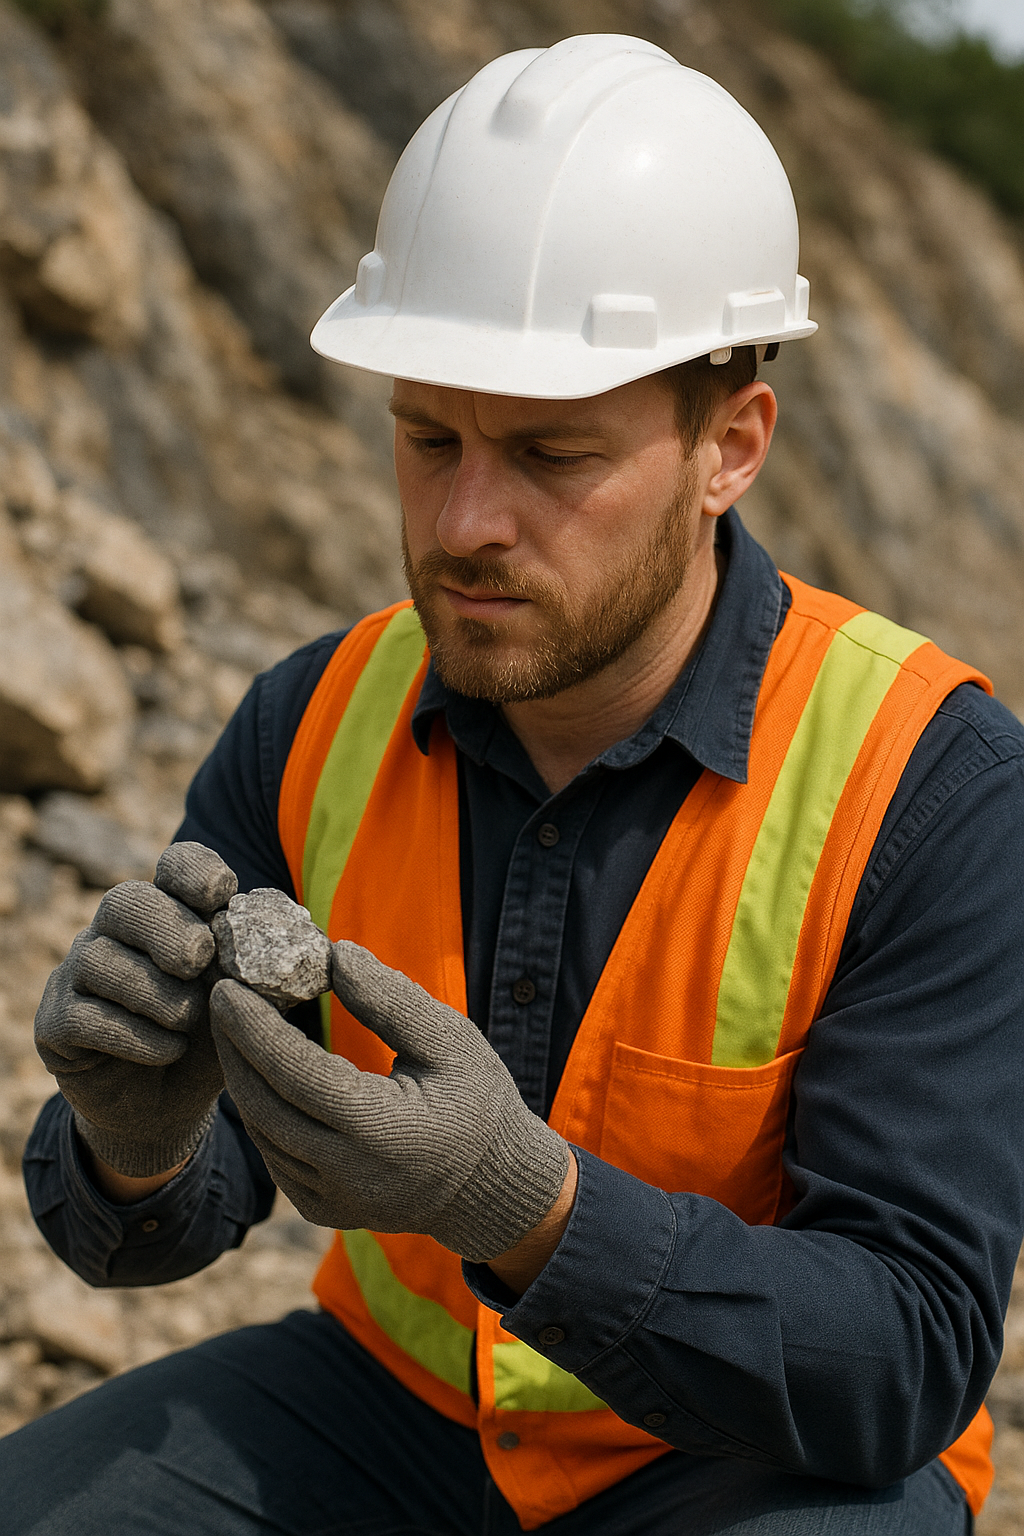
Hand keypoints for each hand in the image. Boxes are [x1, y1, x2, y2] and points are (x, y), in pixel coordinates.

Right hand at [34, 842, 236, 1177]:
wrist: (166, 1107)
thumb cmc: (212, 1038)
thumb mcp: (247, 1005)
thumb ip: (268, 975)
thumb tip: (311, 950)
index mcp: (168, 913)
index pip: (173, 867)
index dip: (194, 872)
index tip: (223, 892)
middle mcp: (114, 933)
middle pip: (127, 903)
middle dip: (166, 927)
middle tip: (199, 958)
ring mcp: (78, 974)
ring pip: (101, 960)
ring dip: (154, 992)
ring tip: (188, 1019)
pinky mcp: (56, 1024)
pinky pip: (84, 1016)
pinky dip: (134, 1035)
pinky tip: (168, 1050)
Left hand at [210, 940, 569, 1262]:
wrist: (492, 1188)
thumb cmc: (478, 1103)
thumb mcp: (450, 1040)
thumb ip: (391, 999)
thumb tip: (335, 955)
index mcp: (383, 1130)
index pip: (296, 1074)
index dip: (255, 1029)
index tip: (227, 987)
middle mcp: (348, 1174)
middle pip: (264, 1105)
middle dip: (234, 1048)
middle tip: (221, 998)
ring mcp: (331, 1200)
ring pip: (263, 1133)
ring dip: (243, 1078)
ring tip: (236, 1027)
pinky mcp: (322, 1209)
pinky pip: (275, 1155)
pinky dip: (261, 1110)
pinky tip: (260, 1071)